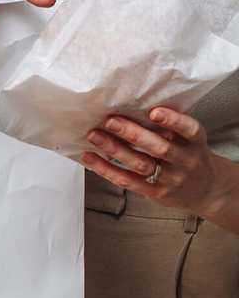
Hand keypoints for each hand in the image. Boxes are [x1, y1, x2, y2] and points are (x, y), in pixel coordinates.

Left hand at [82, 106, 237, 222]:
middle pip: (159, 148)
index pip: (189, 129)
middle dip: (133, 133)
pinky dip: (107, 169)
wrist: (206, 190)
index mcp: (195, 142)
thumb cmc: (189, 155)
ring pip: (140, 165)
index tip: (154, 111)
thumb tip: (133, 104)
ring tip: (94, 135)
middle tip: (110, 120)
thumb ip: (171, 126)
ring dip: (115, 150)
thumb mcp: (190, 140)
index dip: (173, 120)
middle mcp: (185, 160)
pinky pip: (129, 181)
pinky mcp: (156, 193)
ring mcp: (171, 179)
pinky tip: (91, 158)